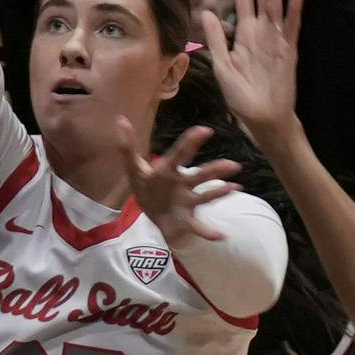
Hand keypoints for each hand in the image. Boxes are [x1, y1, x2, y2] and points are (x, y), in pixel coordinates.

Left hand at [116, 118, 242, 250]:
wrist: (155, 216)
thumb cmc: (148, 188)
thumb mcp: (134, 169)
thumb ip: (127, 147)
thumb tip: (120, 119)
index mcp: (170, 170)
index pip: (181, 154)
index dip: (191, 142)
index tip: (205, 130)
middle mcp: (183, 184)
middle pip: (201, 175)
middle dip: (216, 169)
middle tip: (233, 164)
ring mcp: (188, 201)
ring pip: (206, 196)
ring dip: (221, 193)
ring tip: (235, 189)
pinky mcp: (186, 220)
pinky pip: (199, 226)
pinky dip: (209, 231)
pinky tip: (220, 236)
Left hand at [202, 0, 305, 144]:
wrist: (263, 121)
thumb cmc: (243, 97)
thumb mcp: (222, 68)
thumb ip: (216, 40)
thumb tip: (206, 12)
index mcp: (244, 33)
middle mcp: (262, 31)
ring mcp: (277, 39)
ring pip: (275, 3)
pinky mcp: (289, 51)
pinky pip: (292, 27)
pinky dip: (295, 9)